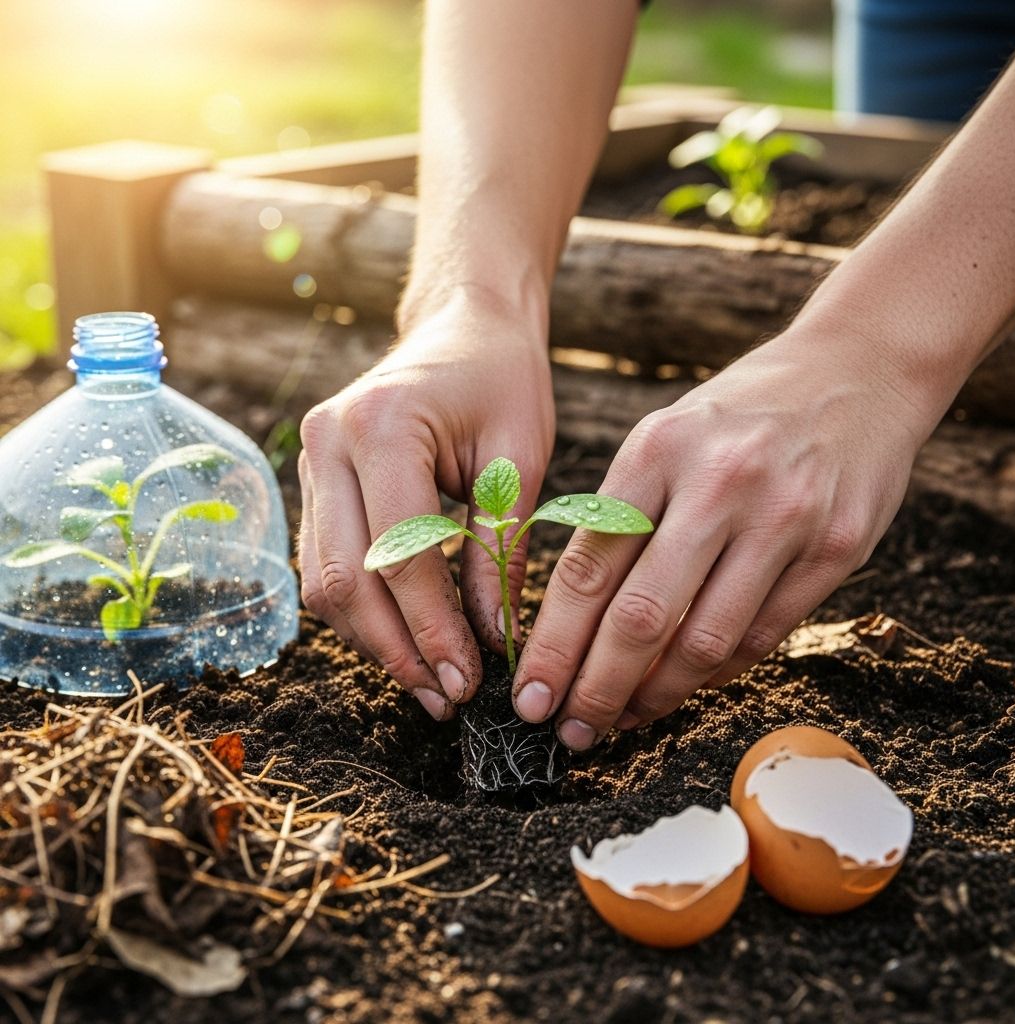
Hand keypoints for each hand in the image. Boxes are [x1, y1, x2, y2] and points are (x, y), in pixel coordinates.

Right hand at [297, 291, 553, 720]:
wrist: (466, 326)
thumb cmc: (504, 381)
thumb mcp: (519, 462)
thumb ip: (497, 553)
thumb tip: (488, 645)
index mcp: (384, 426)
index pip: (400, 556)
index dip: (433, 630)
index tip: (469, 682)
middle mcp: (328, 442)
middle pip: (344, 579)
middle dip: (396, 649)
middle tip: (446, 697)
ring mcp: (311, 460)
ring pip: (325, 581)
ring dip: (375, 639)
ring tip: (429, 681)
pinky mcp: (316, 479)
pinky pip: (328, 562)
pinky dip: (365, 609)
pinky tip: (406, 639)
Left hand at [511, 327, 934, 748]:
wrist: (858, 371)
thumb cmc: (741, 414)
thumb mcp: (666, 436)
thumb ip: (623, 514)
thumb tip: (575, 619)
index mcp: (658, 449)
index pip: (588, 566)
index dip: (553, 643)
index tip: (530, 694)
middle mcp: (719, 484)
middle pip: (640, 616)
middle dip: (595, 688)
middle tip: (569, 729)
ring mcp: (784, 518)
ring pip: (704, 641)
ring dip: (655, 695)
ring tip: (623, 717)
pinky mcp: (836, 549)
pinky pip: (762, 636)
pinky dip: (714, 673)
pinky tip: (684, 686)